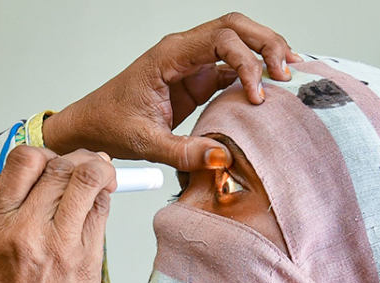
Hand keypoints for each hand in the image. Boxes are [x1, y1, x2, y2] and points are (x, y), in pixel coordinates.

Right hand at [0, 146, 115, 282]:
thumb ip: (13, 220)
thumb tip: (46, 184)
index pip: (21, 161)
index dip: (45, 156)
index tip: (55, 168)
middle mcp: (21, 230)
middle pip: (58, 164)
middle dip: (77, 162)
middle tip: (86, 173)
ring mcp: (56, 244)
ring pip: (87, 177)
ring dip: (99, 173)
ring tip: (102, 183)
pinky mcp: (85, 260)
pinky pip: (102, 210)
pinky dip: (106, 200)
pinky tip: (104, 206)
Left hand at [42, 13, 299, 170]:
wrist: (91, 125)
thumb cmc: (110, 124)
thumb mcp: (145, 143)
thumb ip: (183, 152)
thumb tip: (221, 158)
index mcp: (168, 56)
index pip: (220, 39)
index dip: (245, 61)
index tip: (257, 95)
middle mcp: (182, 51)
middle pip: (235, 26)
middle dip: (265, 42)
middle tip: (287, 70)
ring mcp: (191, 63)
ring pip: (236, 39)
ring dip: (263, 51)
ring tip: (288, 72)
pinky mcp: (196, 80)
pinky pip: (230, 67)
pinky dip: (253, 73)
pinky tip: (270, 88)